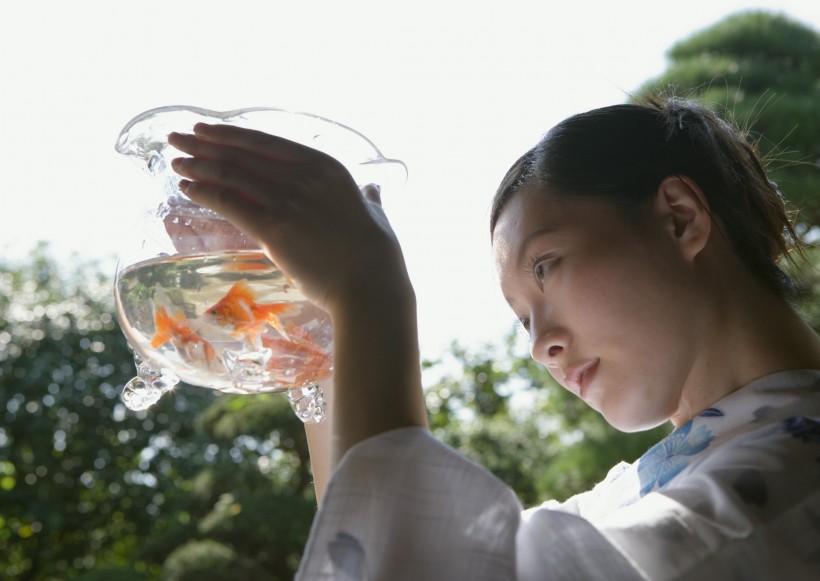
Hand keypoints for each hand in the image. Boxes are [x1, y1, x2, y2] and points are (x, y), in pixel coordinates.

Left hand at [167, 124, 406, 311]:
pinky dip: (205, 194)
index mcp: (326, 167)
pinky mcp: (273, 228)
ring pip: (231, 175)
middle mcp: (303, 177)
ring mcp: (287, 201)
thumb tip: (373, 190)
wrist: (370, 284)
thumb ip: (368, 198)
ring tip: (176, 163)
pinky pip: (230, 204)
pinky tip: (188, 189)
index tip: (207, 130)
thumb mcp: (375, 214)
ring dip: (198, 167)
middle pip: (242, 154)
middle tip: (177, 139)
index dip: (231, 134)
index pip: (267, 143)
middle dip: (204, 145)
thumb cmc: (377, 254)